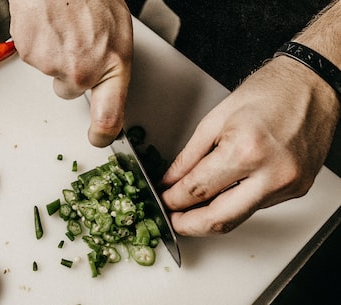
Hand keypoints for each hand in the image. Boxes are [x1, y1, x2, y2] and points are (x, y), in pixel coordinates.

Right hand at [9, 0, 132, 146]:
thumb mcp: (118, 29)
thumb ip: (109, 62)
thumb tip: (102, 82)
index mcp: (112, 65)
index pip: (110, 117)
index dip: (102, 134)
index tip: (98, 138)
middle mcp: (82, 71)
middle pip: (68, 90)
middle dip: (69, 73)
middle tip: (75, 43)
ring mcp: (53, 64)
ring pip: (50, 71)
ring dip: (54, 53)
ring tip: (63, 25)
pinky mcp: (29, 54)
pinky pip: (33, 56)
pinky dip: (38, 43)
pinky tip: (48, 24)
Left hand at [161, 56, 339, 235]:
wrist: (311, 85)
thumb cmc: (268, 92)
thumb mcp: (215, 119)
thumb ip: (189, 156)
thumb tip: (171, 181)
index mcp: (246, 150)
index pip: (198, 190)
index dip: (173, 200)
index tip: (164, 200)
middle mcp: (271, 174)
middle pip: (220, 219)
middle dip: (189, 225)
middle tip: (173, 220)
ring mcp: (288, 185)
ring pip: (239, 218)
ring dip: (211, 217)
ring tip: (192, 209)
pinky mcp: (297, 189)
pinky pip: (257, 206)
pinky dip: (234, 204)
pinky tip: (222, 195)